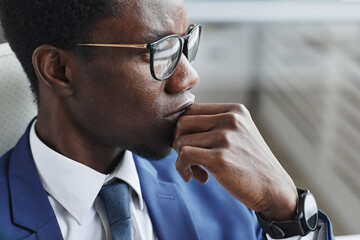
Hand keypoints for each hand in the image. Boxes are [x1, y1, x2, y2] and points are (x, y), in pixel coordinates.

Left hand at [173, 103, 297, 220]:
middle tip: (189, 159)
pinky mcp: (220, 158)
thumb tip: (178, 128)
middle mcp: (230, 119)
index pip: (192, 110)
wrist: (274, 189)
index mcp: (234, 110)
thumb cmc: (250, 163)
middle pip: (182, 123)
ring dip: (182, 160)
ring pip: (181, 140)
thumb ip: (215, 125)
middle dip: (179, 142)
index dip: (185, 129)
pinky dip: (182, 168)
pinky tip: (196, 177)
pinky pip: (184, 156)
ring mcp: (226, 138)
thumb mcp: (239, 134)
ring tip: (196, 171)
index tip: (192, 146)